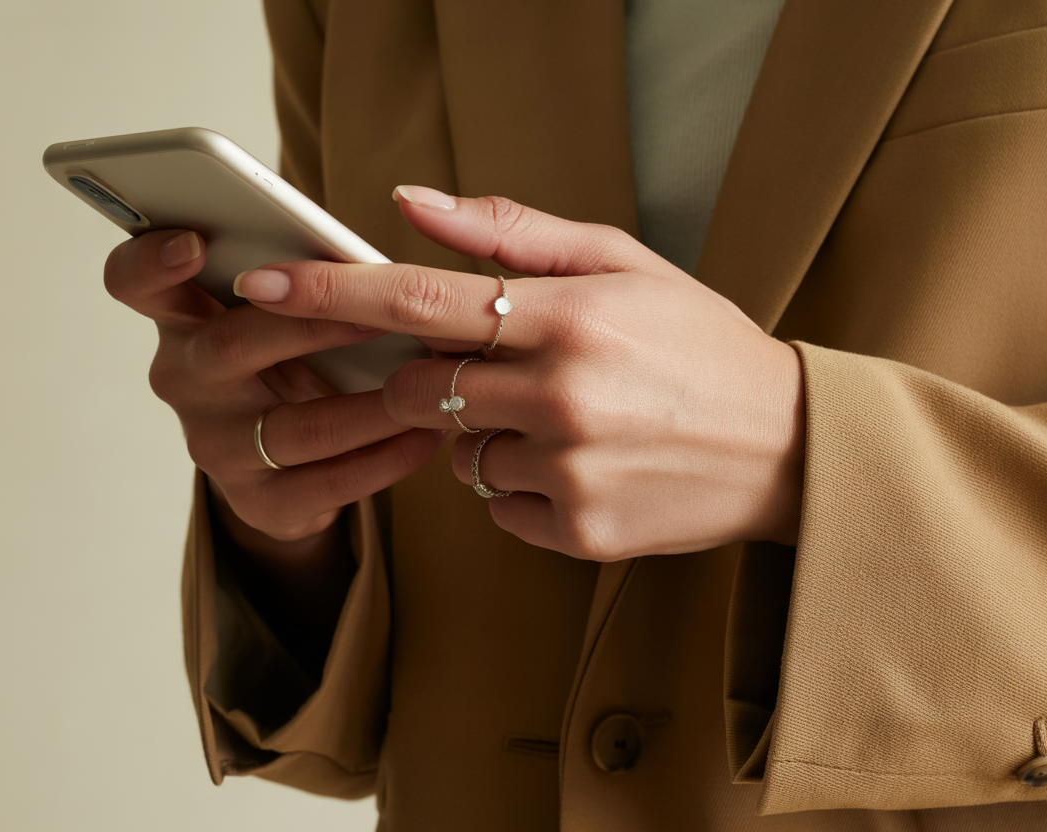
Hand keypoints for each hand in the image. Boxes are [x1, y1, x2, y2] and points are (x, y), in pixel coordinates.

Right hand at [102, 229, 445, 555]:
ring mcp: (217, 446)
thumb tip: (396, 220)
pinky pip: (328, 484)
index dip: (153, 261)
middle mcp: (187, 381)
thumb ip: (309, 266)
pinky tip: (426, 437)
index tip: (195, 241)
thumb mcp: (290, 307)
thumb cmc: (300, 355)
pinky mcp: (260, 502)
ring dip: (373, 406)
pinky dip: (385, 459)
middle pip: (230, 347)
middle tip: (377, 314)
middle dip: (309, 325)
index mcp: (185, 316)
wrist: (301, 460)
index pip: (135, 281)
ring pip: (296, 425)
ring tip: (434, 385)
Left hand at [232, 189, 804, 560]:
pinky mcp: (579, 532)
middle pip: (417, 388)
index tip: (260, 285)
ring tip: (564, 418)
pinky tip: (582, 464)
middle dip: (424, 378)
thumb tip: (410, 204)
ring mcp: (570, 472)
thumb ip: (512, 234)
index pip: (418, 299)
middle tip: (489, 367)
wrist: (786, 444)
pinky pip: (497, 507)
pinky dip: (519, 485)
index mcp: (569, 316)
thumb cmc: (701, 343)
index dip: (330, 292)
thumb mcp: (624, 265)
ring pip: (457, 454)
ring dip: (482, 434)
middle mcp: (561, 395)